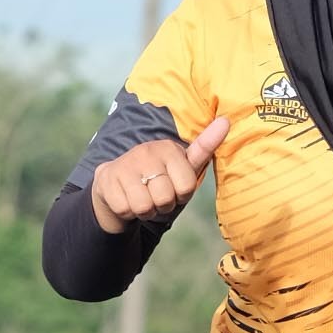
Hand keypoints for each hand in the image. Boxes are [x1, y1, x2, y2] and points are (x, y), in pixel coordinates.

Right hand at [90, 115, 228, 235]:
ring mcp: (124, 165)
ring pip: (145, 206)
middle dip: (163, 205)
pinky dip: (128, 212)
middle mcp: (146, 152)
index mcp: (168, 148)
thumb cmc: (159, 178)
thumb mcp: (183, 166)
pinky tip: (126, 199)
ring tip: (143, 197)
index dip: (181, 195)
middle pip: (165, 198)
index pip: (186, 187)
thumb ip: (205, 146)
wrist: (117, 186)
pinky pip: (126, 210)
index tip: (175, 187)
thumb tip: (226, 120)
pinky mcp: (106, 180)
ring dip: (146, 210)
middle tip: (156, 194)